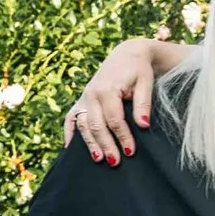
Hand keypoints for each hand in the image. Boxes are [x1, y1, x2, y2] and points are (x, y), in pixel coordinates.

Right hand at [76, 38, 160, 164]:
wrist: (127, 54)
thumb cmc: (139, 70)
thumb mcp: (145, 83)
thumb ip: (143, 104)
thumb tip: (142, 125)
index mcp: (107, 89)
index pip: (114, 119)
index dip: (122, 137)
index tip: (131, 152)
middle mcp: (91, 94)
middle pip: (96, 125)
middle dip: (105, 144)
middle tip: (115, 161)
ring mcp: (84, 97)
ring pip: (83, 125)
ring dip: (89, 143)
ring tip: (98, 159)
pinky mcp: (81, 100)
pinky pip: (71, 118)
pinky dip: (69, 133)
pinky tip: (69, 148)